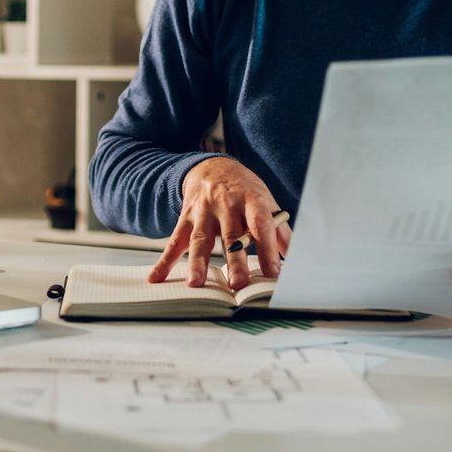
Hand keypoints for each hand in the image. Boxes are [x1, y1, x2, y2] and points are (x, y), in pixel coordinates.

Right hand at [149, 157, 289, 289]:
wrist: (212, 167)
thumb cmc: (243, 189)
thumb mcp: (265, 201)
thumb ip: (280, 230)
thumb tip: (294, 256)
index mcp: (250, 199)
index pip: (261, 224)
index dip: (268, 247)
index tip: (273, 272)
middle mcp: (226, 204)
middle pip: (231, 234)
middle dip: (234, 260)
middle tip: (238, 283)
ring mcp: (203, 211)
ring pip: (200, 239)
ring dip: (197, 262)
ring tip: (196, 283)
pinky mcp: (185, 219)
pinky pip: (174, 241)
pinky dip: (164, 261)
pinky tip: (157, 277)